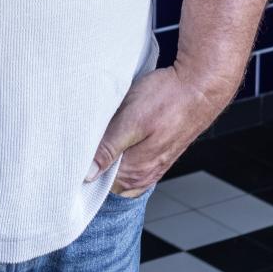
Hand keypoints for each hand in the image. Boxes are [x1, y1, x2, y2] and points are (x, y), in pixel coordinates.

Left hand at [84, 65, 233, 196]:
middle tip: (83, 141)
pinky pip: (132, 161)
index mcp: (135, 172)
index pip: (97, 185)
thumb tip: (89, 174)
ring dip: (108, 156)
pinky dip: (122, 152)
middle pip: (108, 180)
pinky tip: (118, 134)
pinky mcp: (158, 153)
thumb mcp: (130, 120)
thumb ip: (109, 149)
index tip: (72, 154)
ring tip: (101, 135)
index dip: (82, 170)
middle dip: (93, 165)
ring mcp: (154, 165)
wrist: (200, 86)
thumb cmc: (167, 99)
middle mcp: (145, 175)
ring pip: (120, 170)